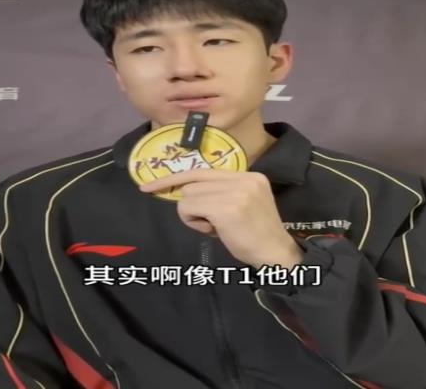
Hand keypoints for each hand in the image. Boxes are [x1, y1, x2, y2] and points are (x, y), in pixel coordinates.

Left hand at [139, 169, 303, 268]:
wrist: (276, 255)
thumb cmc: (254, 235)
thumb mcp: (241, 204)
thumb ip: (218, 193)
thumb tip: (183, 192)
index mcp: (249, 175)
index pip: (202, 170)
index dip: (175, 178)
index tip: (149, 186)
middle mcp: (243, 179)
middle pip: (193, 183)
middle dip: (192, 204)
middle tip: (210, 222)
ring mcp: (235, 192)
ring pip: (188, 196)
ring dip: (194, 215)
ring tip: (215, 228)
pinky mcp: (226, 208)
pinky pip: (188, 209)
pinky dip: (193, 222)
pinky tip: (212, 231)